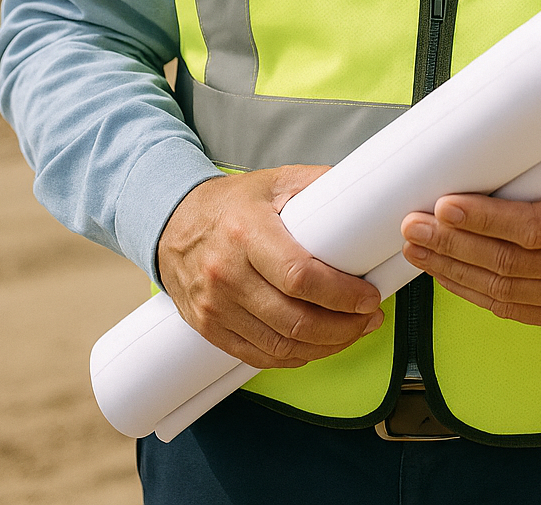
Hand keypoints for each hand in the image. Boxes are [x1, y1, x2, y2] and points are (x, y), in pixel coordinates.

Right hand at [157, 167, 383, 367]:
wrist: (172, 222)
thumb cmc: (229, 203)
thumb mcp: (274, 182)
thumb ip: (318, 184)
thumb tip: (363, 191)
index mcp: (247, 232)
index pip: (300, 276)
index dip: (341, 295)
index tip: (368, 298)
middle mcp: (227, 274)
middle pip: (294, 319)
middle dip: (343, 327)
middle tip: (369, 319)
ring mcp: (215, 306)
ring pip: (281, 345)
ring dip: (325, 347)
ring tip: (351, 333)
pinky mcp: (208, 327)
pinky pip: (257, 356)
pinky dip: (294, 358)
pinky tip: (316, 347)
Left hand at [399, 156, 540, 329]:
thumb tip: (482, 147)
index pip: (535, 227)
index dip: (484, 219)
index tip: (444, 203)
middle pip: (511, 264)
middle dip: (453, 244)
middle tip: (412, 224)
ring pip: (505, 292)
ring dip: (453, 271)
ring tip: (416, 248)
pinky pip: (514, 310)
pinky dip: (475, 292)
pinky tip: (447, 273)